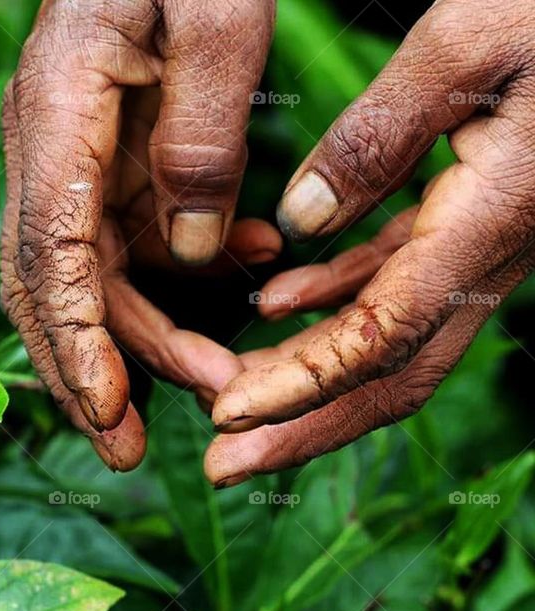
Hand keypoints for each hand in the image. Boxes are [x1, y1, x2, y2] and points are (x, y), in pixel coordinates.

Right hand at [0, 0, 277, 469]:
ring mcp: (76, 155)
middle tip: (137, 448)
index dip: (74, 344)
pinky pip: (132, 237)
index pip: (49, 253)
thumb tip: (200, 247)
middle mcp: (50, 145)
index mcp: (57, 113)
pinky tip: (242, 267)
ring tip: (218, 374)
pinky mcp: (111, 157)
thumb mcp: (216, 18)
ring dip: (147, 334)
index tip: (107, 417)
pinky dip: (181, 272)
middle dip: (92, 370)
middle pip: (52, 284)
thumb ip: (203, 135)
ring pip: (91, 274)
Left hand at [205, 0, 534, 486]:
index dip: (303, 385)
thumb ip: (380, 135)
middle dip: (301, 425)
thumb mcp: (466, 46)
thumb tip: (299, 220)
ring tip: (232, 405)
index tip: (226, 416)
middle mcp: (487, 252)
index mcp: (489, 219)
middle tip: (222, 463)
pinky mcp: (466, 224)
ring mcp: (478, 244)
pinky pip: (395, 285)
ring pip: (389, 340)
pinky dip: (333, 303)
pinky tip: (278, 304)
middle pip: (389, 373)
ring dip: (309, 378)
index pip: (384, 334)